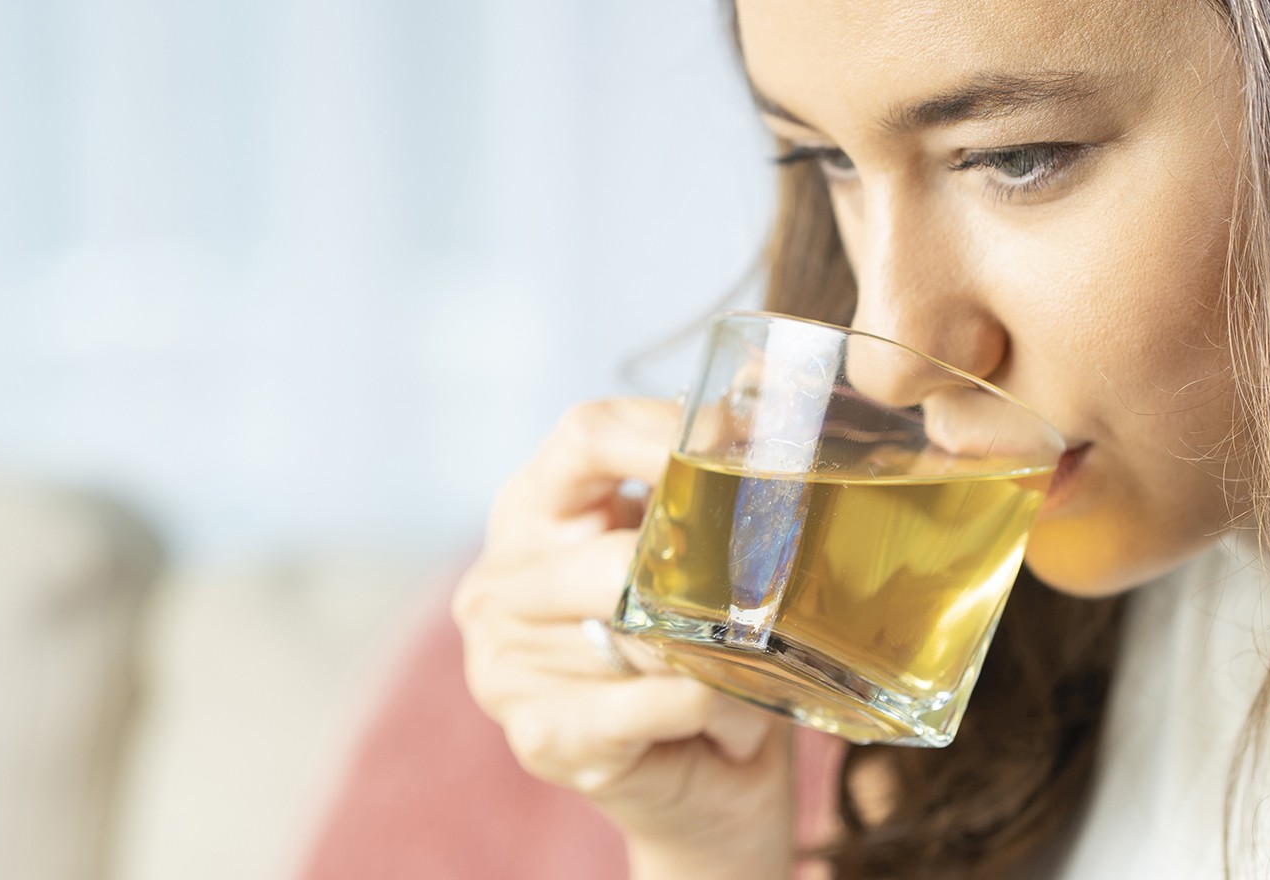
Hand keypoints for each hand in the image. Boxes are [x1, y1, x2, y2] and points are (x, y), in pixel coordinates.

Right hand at [454, 398, 796, 877]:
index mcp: (532, 509)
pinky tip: (725, 722)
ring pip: (642, 633)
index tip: (743, 442)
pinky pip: (655, 703)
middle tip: (771, 588)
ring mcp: (504, 663)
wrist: (707, 788)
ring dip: (719, 661)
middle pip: (612, 551)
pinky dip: (713, 712)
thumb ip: (719, 482)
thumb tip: (770, 391)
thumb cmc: (708, 655)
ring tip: (747, 675)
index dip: (665, 430)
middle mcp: (498, 580)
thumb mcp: (708, 557)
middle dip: (705, 578)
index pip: (584, 434)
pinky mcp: (540, 735)